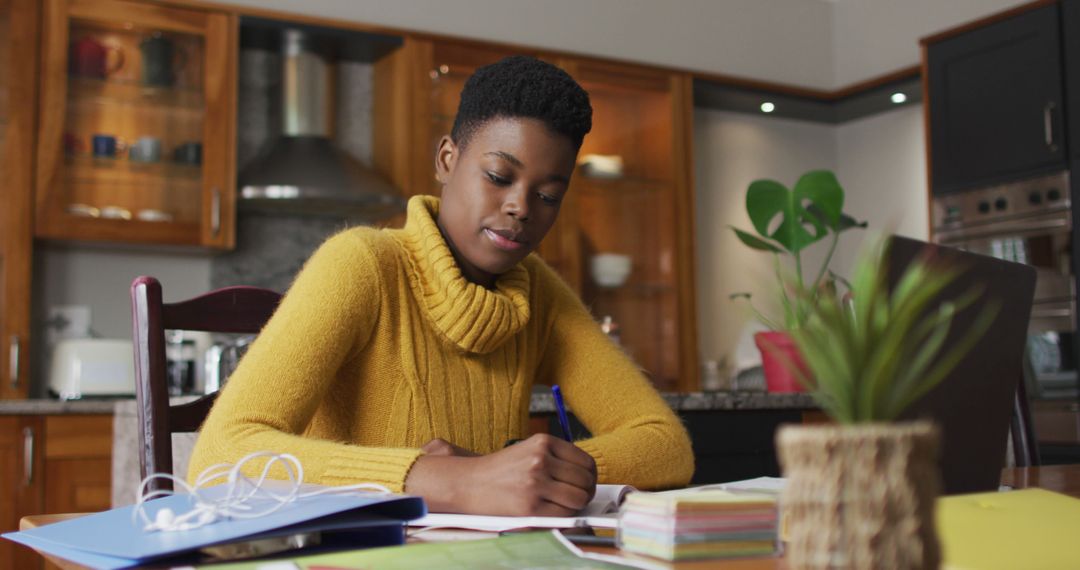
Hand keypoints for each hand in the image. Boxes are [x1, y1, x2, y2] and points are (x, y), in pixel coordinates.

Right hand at [405, 434, 596, 515]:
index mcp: (543, 442)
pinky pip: (563, 515)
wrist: (468, 483)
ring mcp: (535, 483)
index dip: (589, 477)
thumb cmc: (500, 471)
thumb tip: (587, 477)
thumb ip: (556, 458)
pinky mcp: (530, 506)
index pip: (586, 462)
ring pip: (579, 499)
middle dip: (585, 492)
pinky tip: (550, 513)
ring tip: (561, 506)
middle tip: (575, 498)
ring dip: (575, 506)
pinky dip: (563, 518)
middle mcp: (541, 459)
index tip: (585, 484)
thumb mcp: (528, 450)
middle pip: (585, 481)